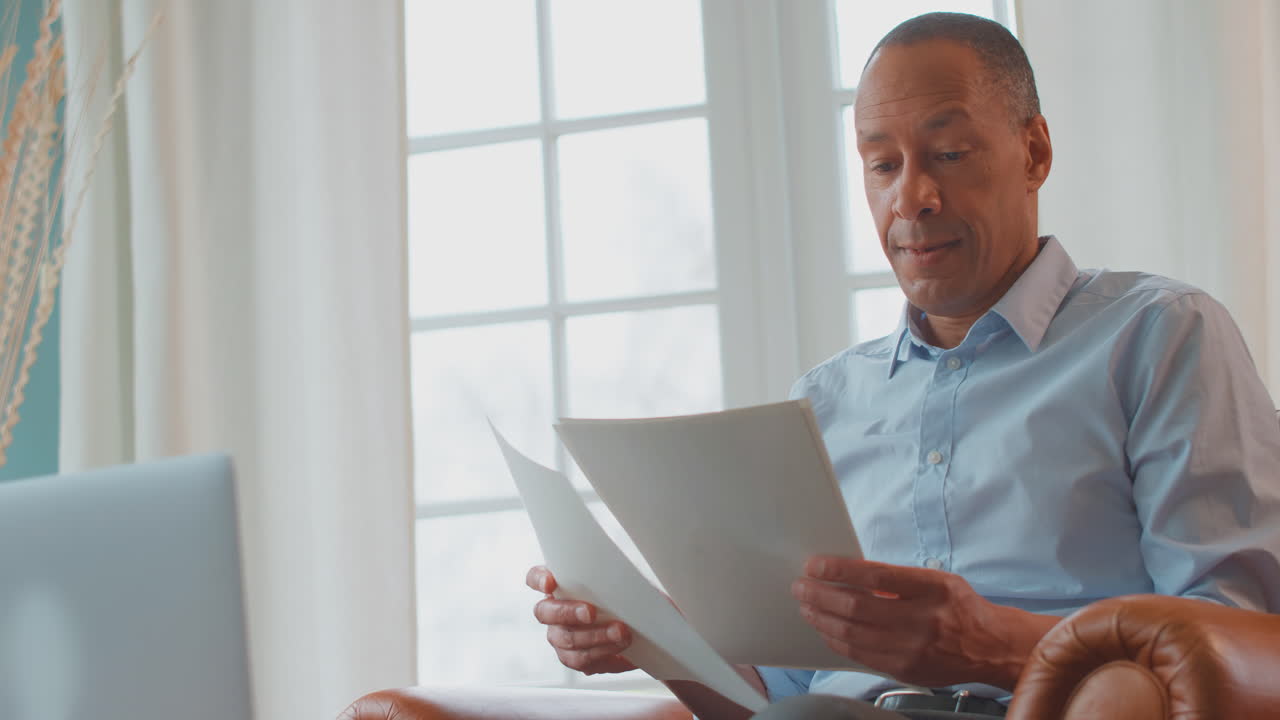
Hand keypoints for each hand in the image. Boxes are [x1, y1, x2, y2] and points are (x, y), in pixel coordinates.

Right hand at [527, 565, 636, 674]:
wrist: (632, 627)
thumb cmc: (617, 598)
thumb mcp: (612, 581)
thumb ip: (605, 575)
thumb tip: (620, 570)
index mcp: (558, 586)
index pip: (535, 578)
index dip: (539, 580)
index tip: (550, 582)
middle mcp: (552, 612)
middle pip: (546, 613)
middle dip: (569, 613)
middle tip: (591, 613)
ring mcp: (560, 637)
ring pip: (567, 640)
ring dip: (595, 637)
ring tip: (619, 633)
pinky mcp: (574, 658)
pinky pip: (582, 661)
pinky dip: (603, 655)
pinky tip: (620, 651)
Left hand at [791, 556, 1057, 689]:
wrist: (989, 648)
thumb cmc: (958, 606)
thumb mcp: (935, 580)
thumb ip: (895, 578)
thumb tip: (848, 573)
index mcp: (931, 588)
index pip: (876, 576)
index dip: (839, 570)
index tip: (814, 565)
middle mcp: (922, 619)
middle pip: (857, 607)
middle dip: (821, 595)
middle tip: (800, 586)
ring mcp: (912, 648)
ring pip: (853, 634)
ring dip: (822, 618)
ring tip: (807, 606)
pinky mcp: (904, 669)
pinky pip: (859, 655)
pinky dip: (837, 640)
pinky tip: (826, 629)